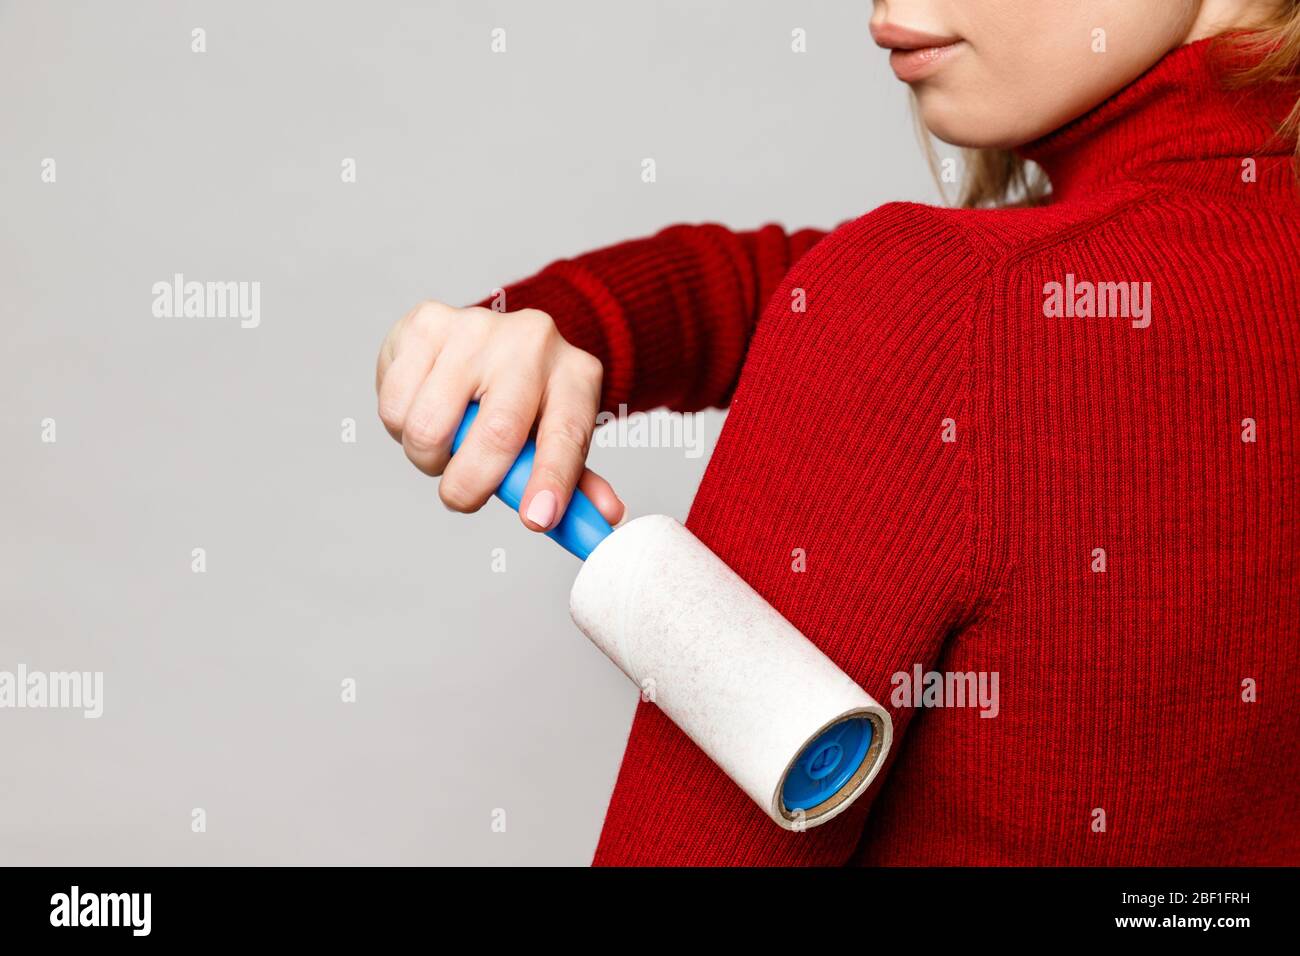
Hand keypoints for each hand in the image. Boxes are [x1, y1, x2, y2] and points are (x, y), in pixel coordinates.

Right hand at [376, 301, 624, 530]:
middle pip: (496, 434)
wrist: (497, 336)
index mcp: (575, 375)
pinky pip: (394, 404)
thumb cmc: (530, 398)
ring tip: (444, 443)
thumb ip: (576, 480)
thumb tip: (603, 519)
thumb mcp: (560, 433)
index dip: (551, 481)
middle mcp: (531, 342)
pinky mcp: (425, 322)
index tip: (536, 519)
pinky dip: (399, 427)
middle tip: (463, 497)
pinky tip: (422, 408)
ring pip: (430, 427)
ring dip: (427, 458)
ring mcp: (476, 327)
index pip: (567, 435)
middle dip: (470, 487)